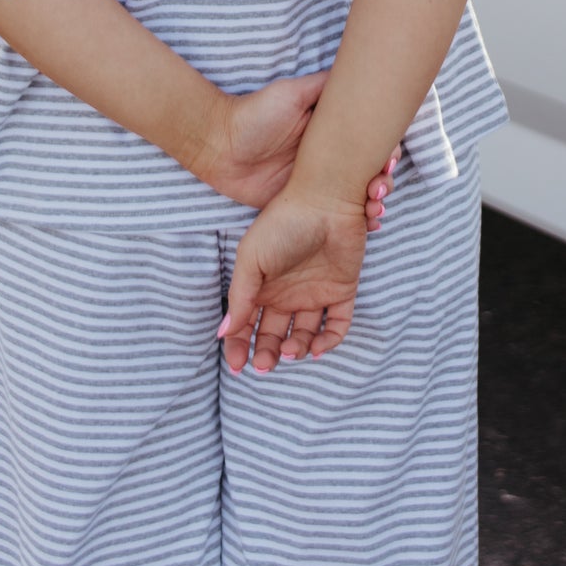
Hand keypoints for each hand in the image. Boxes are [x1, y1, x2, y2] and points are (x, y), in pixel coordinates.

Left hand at [194, 76, 397, 226]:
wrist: (218, 145)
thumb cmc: (254, 114)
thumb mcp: (290, 93)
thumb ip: (322, 86)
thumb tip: (356, 74)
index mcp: (326, 131)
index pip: (365, 142)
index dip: (383, 152)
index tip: (389, 161)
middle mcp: (325, 156)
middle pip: (365, 170)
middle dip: (381, 182)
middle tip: (379, 190)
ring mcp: (314, 182)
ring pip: (353, 194)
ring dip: (371, 203)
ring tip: (374, 211)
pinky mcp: (300, 203)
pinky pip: (330, 213)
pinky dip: (352, 220)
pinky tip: (365, 225)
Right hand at [218, 187, 368, 373]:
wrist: (324, 201)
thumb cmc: (282, 224)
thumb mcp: (250, 259)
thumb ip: (240, 297)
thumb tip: (224, 333)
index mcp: (261, 287)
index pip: (246, 325)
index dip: (239, 346)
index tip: (236, 365)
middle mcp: (286, 294)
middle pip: (274, 335)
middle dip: (268, 353)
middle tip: (265, 363)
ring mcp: (314, 293)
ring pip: (305, 336)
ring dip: (297, 349)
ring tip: (291, 349)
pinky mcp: (341, 291)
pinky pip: (337, 325)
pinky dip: (329, 341)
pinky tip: (317, 347)